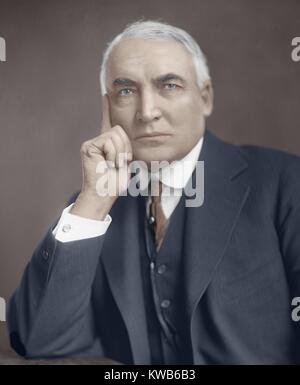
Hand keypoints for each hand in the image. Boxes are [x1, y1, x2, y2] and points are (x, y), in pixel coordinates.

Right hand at [71, 94, 132, 219]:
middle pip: (119, 130)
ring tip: (112, 165)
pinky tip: (107, 164)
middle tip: (119, 163)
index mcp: (107, 144)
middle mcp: (98, 141)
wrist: (104, 194)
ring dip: (120, 153)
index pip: (108, 122)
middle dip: (125, 147)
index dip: (107, 108)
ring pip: (115, 135)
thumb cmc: (114, 183)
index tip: (106, 94)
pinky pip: (109, 142)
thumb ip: (124, 148)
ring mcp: (92, 143)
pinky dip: (113, 154)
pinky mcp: (88, 146)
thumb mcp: (125, 162)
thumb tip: (126, 138)